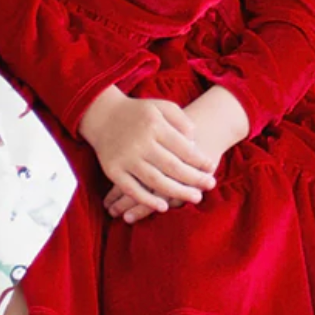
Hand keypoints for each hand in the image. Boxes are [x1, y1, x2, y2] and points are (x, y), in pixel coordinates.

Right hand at [78, 87, 216, 218]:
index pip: (182, 147)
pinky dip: (147, 200)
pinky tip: (163, 207)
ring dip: (177, 192)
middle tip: (210, 185)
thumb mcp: (161, 107)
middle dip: (194, 178)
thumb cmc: (139, 113)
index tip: (211, 167)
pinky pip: (131, 189)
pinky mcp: (112, 170)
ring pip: (155, 181)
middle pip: (172, 166)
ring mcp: (125, 158)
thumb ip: (181, 120)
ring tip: (195, 197)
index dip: (199, 160)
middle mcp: (139, 142)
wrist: (102, 115)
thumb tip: (194, 144)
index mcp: (153, 125)